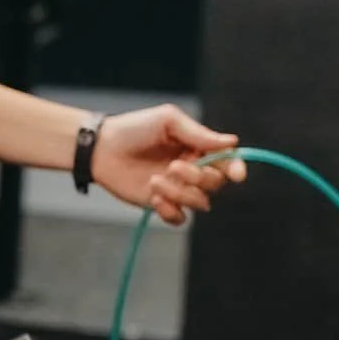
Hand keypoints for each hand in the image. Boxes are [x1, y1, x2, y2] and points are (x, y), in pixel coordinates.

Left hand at [90, 106, 247, 225]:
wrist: (101, 148)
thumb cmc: (135, 128)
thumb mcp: (168, 121)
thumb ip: (199, 133)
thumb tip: (232, 143)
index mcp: (198, 147)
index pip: (226, 161)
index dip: (235, 168)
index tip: (236, 174)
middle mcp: (192, 169)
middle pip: (215, 183)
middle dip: (198, 178)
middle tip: (172, 166)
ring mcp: (178, 189)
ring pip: (199, 202)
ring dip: (180, 193)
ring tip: (155, 181)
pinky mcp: (161, 204)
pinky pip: (180, 218)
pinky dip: (170, 211)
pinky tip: (154, 198)